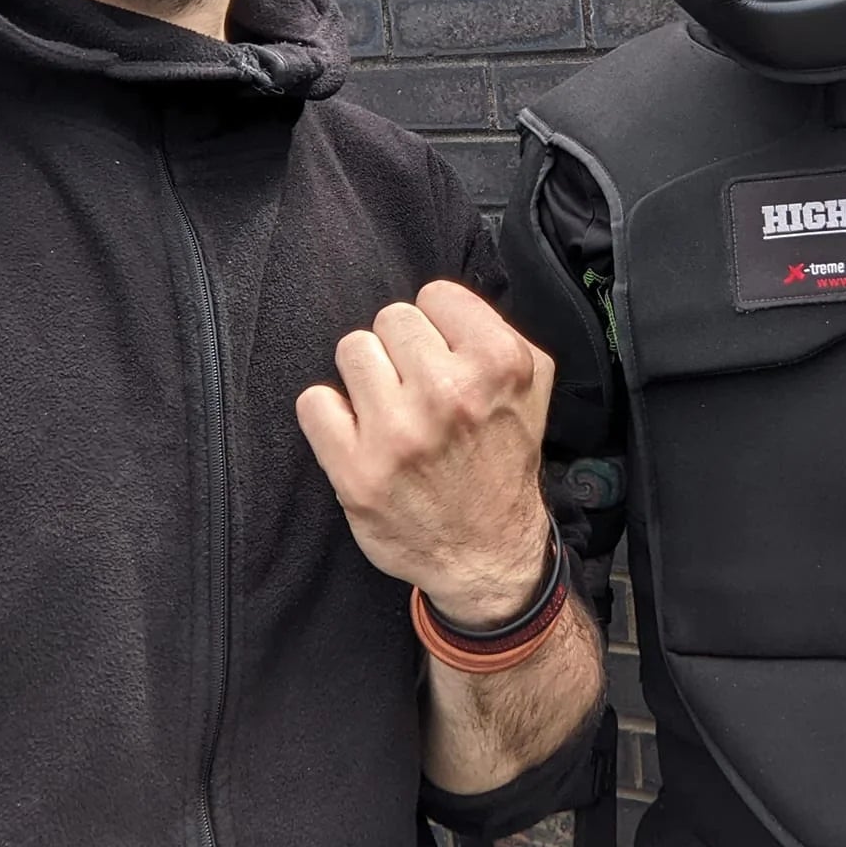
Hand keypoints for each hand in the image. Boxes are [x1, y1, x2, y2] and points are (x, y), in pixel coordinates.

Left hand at [297, 280, 555, 629]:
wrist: (487, 552)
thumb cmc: (501, 458)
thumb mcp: (531, 385)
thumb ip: (493, 330)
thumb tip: (435, 302)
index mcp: (499, 364)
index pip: (435, 294)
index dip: (440, 325)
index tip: (446, 357)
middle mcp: (450, 393)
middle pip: (391, 318)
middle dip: (402, 350)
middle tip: (417, 389)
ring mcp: (399, 434)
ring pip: (351, 349)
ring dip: (367, 377)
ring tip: (388, 408)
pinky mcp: (357, 471)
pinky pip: (314, 402)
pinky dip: (330, 415)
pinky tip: (357, 432)